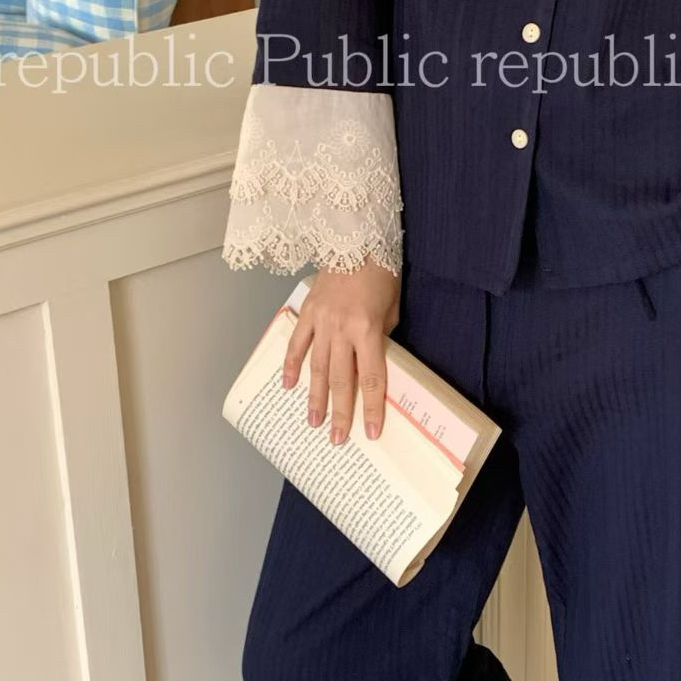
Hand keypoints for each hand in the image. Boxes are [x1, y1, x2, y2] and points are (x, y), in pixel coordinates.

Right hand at [282, 260, 399, 444]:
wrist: (355, 240)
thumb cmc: (380, 274)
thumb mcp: (392, 308)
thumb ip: (381, 337)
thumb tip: (373, 361)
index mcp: (367, 329)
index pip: (370, 378)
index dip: (370, 407)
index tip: (370, 432)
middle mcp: (342, 330)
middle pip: (340, 380)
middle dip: (340, 412)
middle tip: (337, 440)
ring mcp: (321, 322)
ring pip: (316, 367)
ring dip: (314, 397)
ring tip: (313, 422)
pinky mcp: (307, 312)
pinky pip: (297, 343)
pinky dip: (291, 365)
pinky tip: (288, 386)